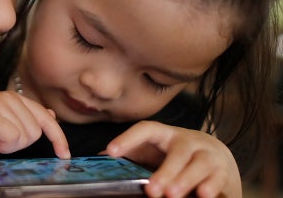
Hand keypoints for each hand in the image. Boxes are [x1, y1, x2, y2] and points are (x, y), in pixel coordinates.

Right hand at [0, 91, 69, 158]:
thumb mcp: (5, 126)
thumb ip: (26, 119)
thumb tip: (51, 114)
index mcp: (14, 99)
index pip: (46, 118)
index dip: (58, 138)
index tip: (64, 154)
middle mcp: (8, 97)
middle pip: (36, 131)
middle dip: (20, 144)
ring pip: (25, 136)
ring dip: (9, 146)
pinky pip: (12, 138)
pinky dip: (1, 146)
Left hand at [105, 121, 240, 197]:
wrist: (216, 157)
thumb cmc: (175, 155)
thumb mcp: (153, 152)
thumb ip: (131, 155)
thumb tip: (98, 160)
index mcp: (165, 135)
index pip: (146, 130)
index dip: (128, 138)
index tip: (112, 152)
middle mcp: (188, 142)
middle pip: (178, 152)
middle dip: (165, 171)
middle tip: (151, 190)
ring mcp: (208, 155)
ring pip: (200, 165)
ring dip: (186, 180)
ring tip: (172, 195)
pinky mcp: (222, 172)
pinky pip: (218, 178)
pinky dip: (212, 187)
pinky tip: (204, 196)